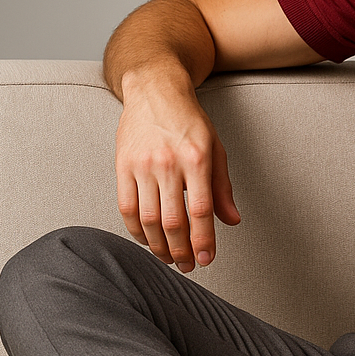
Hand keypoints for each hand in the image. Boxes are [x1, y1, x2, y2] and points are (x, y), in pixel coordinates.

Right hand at [115, 78, 239, 271]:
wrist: (154, 89)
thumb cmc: (189, 120)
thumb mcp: (215, 148)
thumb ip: (223, 187)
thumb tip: (232, 221)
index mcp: (197, 159)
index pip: (201, 210)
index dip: (203, 240)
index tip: (206, 260)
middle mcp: (168, 163)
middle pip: (173, 221)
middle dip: (181, 251)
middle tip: (187, 265)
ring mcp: (142, 165)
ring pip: (148, 219)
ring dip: (158, 246)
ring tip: (169, 258)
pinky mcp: (122, 165)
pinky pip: (127, 207)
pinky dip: (136, 230)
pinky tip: (146, 240)